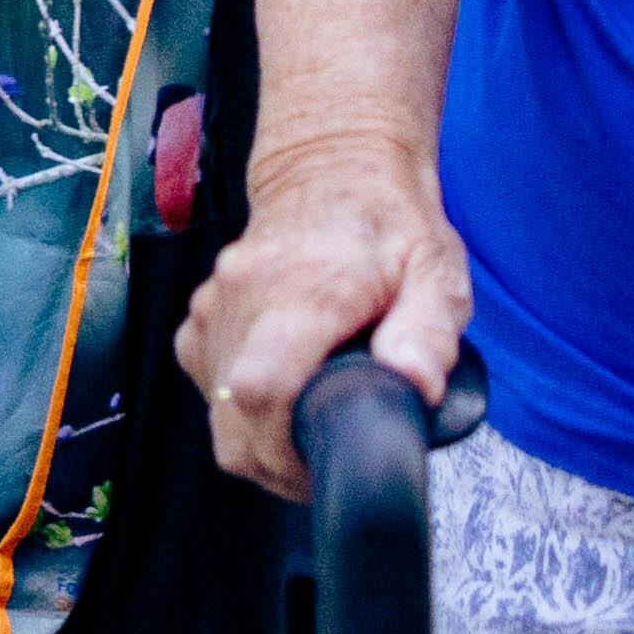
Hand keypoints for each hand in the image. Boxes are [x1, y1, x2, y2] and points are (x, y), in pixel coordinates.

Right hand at [190, 144, 471, 496]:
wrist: (329, 169)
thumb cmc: (388, 224)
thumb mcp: (436, 271)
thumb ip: (429, 330)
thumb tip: (413, 383)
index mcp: (305, 289)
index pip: (262, 386)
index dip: (289, 448)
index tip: (327, 459)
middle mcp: (243, 298)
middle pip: (232, 423)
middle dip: (281, 464)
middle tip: (330, 458)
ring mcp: (212, 310)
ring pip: (217, 416)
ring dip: (263, 441)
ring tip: (312, 426)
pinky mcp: (198, 322)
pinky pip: (208, 391)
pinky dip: (240, 411)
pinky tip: (285, 394)